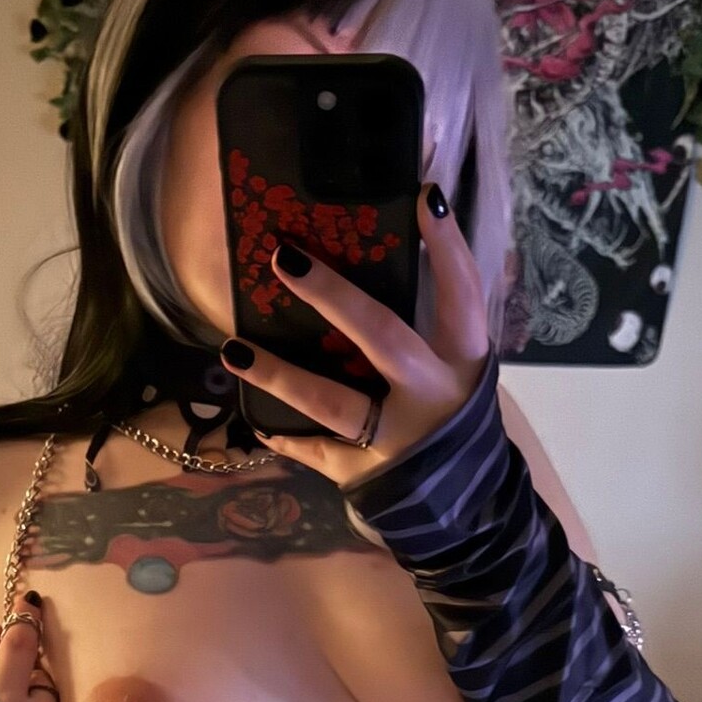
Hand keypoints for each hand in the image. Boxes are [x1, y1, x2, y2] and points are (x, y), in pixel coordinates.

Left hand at [220, 181, 493, 490]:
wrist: (467, 505)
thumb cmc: (454, 416)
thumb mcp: (458, 368)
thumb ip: (435, 320)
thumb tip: (394, 245)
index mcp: (462, 360)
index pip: (461, 294)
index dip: (446, 247)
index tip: (424, 196)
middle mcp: (431, 395)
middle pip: (383, 337)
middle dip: (335, 297)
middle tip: (285, 259)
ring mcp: (394, 437)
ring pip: (332, 402)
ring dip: (280, 376)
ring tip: (234, 350)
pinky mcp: (365, 474)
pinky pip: (318, 452)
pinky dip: (286, 438)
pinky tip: (256, 422)